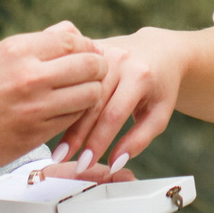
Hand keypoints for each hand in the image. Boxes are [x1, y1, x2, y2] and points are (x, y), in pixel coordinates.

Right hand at [0, 21, 105, 167]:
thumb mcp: (4, 54)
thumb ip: (44, 41)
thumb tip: (79, 35)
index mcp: (18, 50)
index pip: (72, 41)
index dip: (88, 46)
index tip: (91, 52)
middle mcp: (30, 76)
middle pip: (89, 65)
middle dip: (99, 67)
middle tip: (96, 71)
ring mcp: (36, 106)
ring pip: (90, 93)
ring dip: (92, 91)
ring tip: (83, 91)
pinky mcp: (39, 132)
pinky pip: (75, 117)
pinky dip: (78, 112)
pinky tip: (69, 108)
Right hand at [57, 28, 186, 169]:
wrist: (160, 50)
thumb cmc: (160, 86)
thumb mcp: (160, 114)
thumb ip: (139, 139)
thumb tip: (115, 162)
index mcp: (139, 75)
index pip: (113, 115)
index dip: (98, 142)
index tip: (86, 163)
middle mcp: (119, 60)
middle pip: (91, 103)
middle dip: (76, 135)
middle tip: (62, 159)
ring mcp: (102, 51)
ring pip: (78, 91)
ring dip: (65, 120)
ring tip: (56, 145)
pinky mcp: (90, 49)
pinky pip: (74, 78)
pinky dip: (64, 99)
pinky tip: (53, 118)